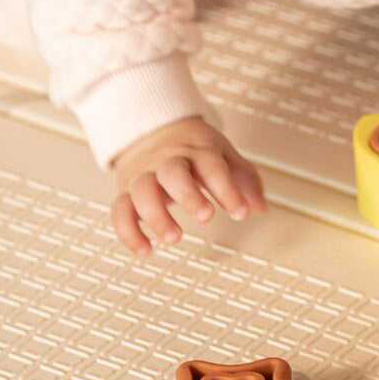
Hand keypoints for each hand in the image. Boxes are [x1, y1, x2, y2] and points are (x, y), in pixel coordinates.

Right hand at [110, 116, 267, 254]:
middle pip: (173, 173)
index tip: (240, 212)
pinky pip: (120, 211)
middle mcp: (168, 161)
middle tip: (205, 216)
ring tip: (174, 237)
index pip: (212, 166)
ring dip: (156, 216)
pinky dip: (128, 233)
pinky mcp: (126, 192)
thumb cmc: (192, 147)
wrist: (153, 129)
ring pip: (143, 191)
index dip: (226, 190)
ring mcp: (144, 175)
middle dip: (188, 195)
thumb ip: (244, 180)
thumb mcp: (223, 154)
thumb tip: (259, 207)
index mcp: (196, 150)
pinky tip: (145, 250)